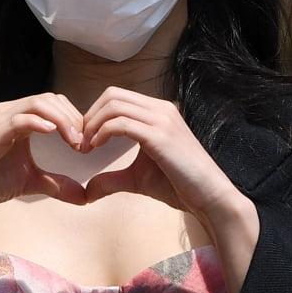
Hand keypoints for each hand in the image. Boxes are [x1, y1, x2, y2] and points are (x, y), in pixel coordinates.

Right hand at [0, 93, 86, 221]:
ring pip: (37, 104)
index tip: (87, 143)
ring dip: (62, 120)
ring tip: (75, 142)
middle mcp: (5, 112)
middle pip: (49, 99)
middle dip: (73, 118)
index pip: (53, 103)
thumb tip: (86, 197)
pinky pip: (17, 120)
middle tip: (84, 144)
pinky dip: (38, 123)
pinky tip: (54, 134)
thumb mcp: (30, 182)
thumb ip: (57, 184)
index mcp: (16, 117)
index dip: (74, 118)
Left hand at [81, 87, 247, 232]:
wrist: (210, 197)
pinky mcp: (160, 135)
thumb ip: (112, 179)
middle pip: (112, 95)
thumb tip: (87, 191)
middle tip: (81, 141)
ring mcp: (162, 119)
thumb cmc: (179, 185)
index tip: (85, 139)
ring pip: (114, 105)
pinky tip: (97, 148)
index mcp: (158, 112)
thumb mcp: (137, 179)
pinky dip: (102, 133)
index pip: (117, 97)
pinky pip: (121, 123)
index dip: (95, 114)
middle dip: (90, 115)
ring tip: (86, 147)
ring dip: (93, 124)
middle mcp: (161, 109)